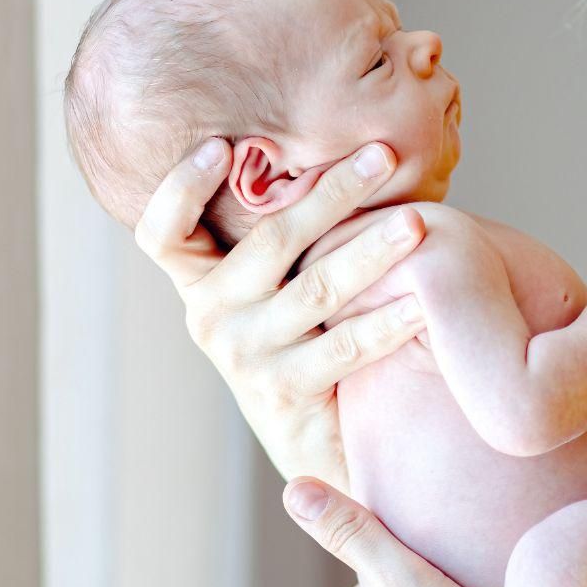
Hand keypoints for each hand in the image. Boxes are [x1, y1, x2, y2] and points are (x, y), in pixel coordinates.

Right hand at [135, 138, 430, 485]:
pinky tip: (423, 303)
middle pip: (269, 243)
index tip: (217, 146)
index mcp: (201, 279)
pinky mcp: (283, 392)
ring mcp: (244, 355)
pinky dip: (386, 321)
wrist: (312, 439)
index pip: (163, 232)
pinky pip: (342, 348)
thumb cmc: (305, 333)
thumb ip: (288, 229)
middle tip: (384, 155)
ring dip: (371, 250)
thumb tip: (347, 149)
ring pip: (315, 290)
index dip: (180, 189)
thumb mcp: (278, 281)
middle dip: (333, 194)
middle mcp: (210, 314)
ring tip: (418, 222)